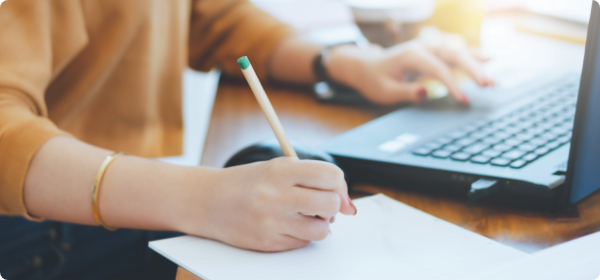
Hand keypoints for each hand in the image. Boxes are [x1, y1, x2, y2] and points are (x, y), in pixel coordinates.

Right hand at [182, 157, 355, 251]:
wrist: (208, 201)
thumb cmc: (247, 182)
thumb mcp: (277, 168)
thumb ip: (313, 178)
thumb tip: (349, 205)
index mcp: (280, 171)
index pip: (330, 175)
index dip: (340, 184)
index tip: (336, 189)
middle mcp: (276, 195)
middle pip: (330, 203)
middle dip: (333, 205)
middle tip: (322, 204)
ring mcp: (272, 222)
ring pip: (322, 229)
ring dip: (320, 224)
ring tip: (305, 216)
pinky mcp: (268, 242)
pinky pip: (303, 243)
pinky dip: (302, 235)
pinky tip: (286, 224)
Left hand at [326, 39, 491, 104]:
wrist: (366, 66)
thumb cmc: (375, 80)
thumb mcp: (384, 91)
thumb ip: (405, 92)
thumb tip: (426, 93)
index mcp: (411, 55)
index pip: (437, 69)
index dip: (452, 85)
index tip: (464, 100)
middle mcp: (423, 47)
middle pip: (453, 55)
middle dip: (473, 70)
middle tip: (489, 86)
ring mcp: (429, 47)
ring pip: (457, 51)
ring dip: (477, 64)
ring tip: (492, 80)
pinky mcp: (432, 51)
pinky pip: (455, 51)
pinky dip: (472, 55)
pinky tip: (489, 58)